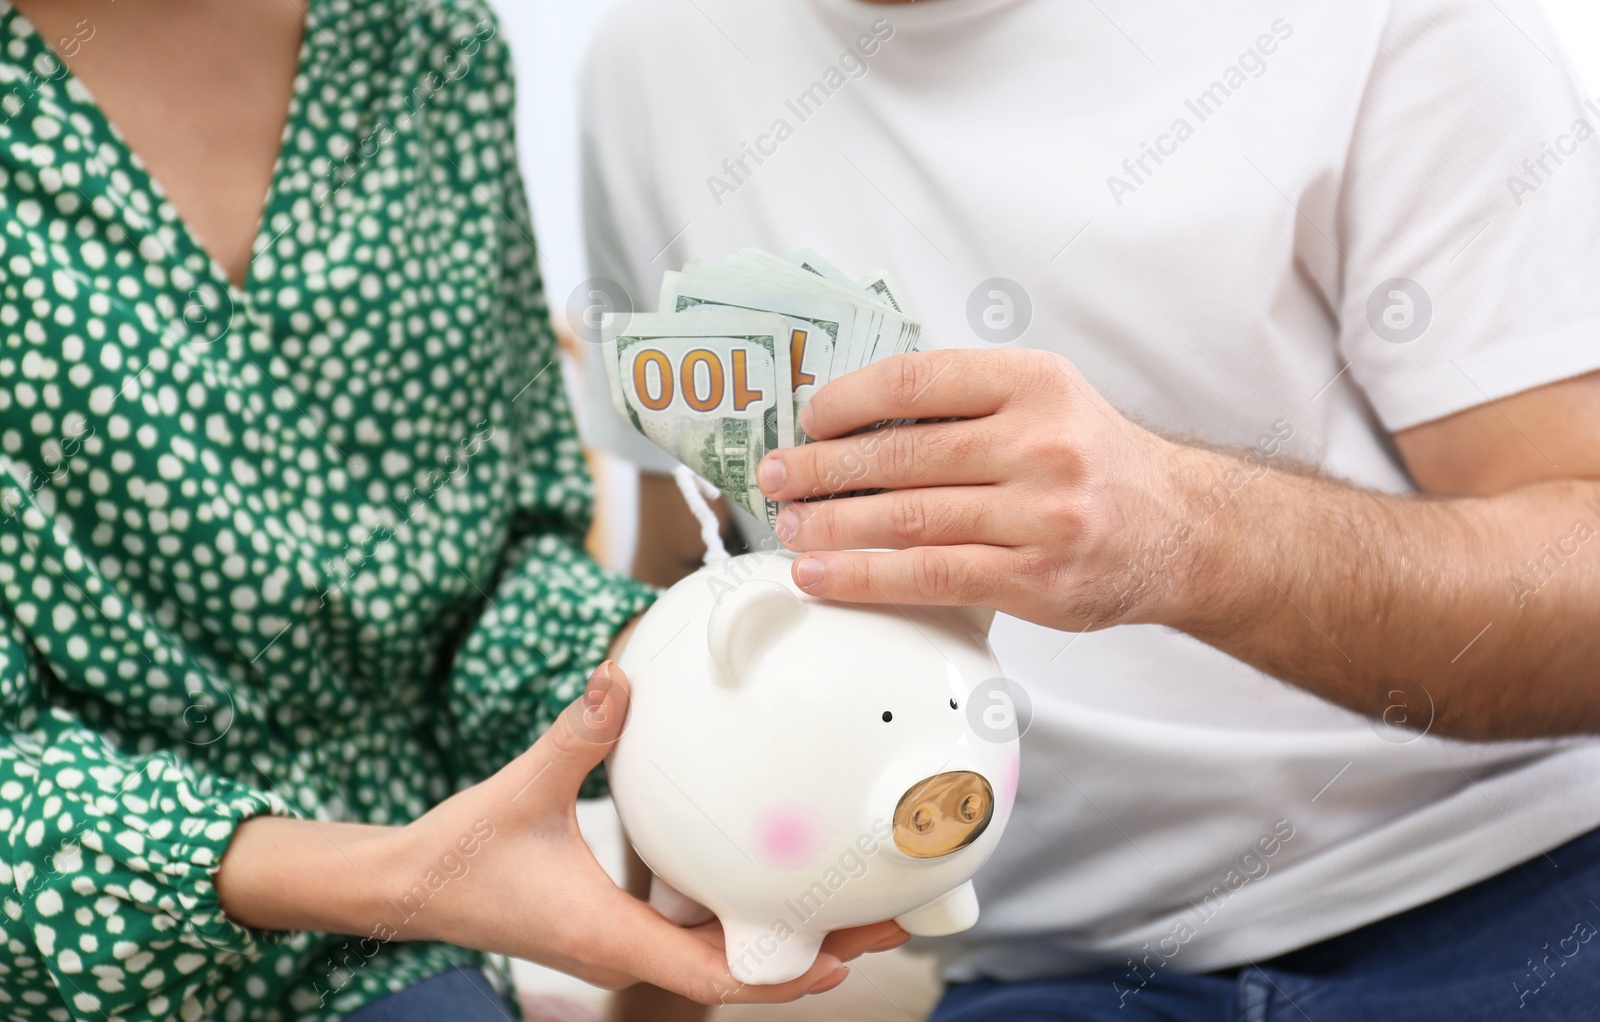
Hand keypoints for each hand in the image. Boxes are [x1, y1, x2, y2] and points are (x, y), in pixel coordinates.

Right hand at [219, 662, 907, 1004]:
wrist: (408, 887)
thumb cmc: (459, 853)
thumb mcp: (520, 790)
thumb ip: (573, 736)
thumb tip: (616, 679)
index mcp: (609, 936)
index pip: (712, 976)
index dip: (782, 974)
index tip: (844, 955)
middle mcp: (623, 951)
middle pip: (737, 972)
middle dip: (812, 952)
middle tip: (885, 919)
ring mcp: (620, 944)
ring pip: (719, 960)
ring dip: (782, 938)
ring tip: (848, 906)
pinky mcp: (614, 927)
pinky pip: (692, 937)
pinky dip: (740, 921)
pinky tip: (768, 884)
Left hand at [756, 349, 1207, 630]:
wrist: (1182, 530)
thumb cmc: (1098, 464)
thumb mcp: (1048, 402)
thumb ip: (968, 403)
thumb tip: (855, 421)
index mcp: (1036, 384)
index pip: (918, 381)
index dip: (849, 400)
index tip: (810, 418)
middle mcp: (1041, 444)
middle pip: (902, 455)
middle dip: (823, 468)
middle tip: (777, 476)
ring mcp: (1040, 514)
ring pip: (907, 518)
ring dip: (831, 524)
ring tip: (789, 526)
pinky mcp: (1034, 578)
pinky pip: (929, 576)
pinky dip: (863, 576)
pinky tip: (822, 575)